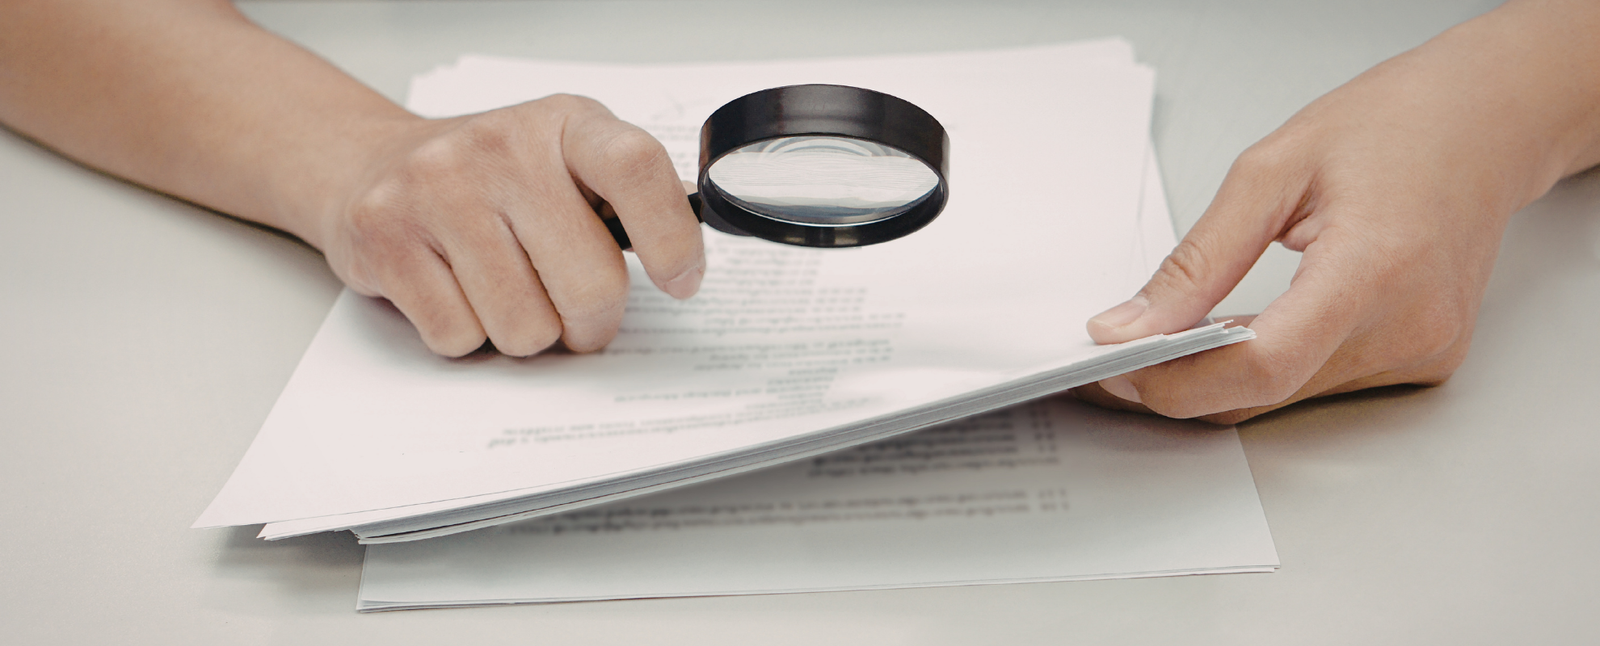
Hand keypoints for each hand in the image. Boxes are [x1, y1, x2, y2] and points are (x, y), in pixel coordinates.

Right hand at [312, 95, 704, 356]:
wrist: (375, 164)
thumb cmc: (495, 178)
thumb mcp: (570, 159)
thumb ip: (628, 198)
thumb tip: (690, 251)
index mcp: (567, 124)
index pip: (637, 168)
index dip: (671, 239)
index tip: (681, 282)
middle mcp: (503, 147)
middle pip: (589, 286)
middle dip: (591, 324)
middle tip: (578, 315)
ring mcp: (438, 188)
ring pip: (524, 327)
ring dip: (526, 334)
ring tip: (507, 293)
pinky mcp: (386, 236)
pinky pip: (458, 336)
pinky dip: (467, 336)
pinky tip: (458, 292)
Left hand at [1075, 0, 1599, 423]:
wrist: (1484, 125)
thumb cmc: (1394, 127)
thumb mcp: (1271, 170)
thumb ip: (1198, 260)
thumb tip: (1131, 325)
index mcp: (1375, 269)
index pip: (1263, 365)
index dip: (1178, 380)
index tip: (1119, 366)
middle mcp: (1409, 326)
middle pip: (1266, 394)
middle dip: (1179, 385)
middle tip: (1117, 353)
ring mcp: (1422, 352)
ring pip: (1286, 399)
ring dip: (1217, 380)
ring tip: (1165, 340)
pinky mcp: (1421, 362)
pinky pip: (1318, 385)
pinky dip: (1265, 369)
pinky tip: (1232, 336)